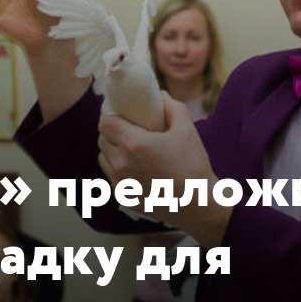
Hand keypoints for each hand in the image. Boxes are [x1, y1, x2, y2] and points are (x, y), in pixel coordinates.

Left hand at [98, 92, 216, 229]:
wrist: (198, 204)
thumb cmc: (193, 166)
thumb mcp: (187, 129)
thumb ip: (172, 107)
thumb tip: (160, 96)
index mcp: (134, 144)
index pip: (105, 123)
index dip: (109, 115)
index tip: (119, 113)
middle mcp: (121, 164)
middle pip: (102, 139)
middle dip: (111, 131)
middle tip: (126, 129)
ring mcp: (120, 183)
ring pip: (103, 158)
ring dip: (111, 150)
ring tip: (128, 148)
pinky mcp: (123, 198)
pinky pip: (110, 177)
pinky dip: (116, 169)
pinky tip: (133, 168)